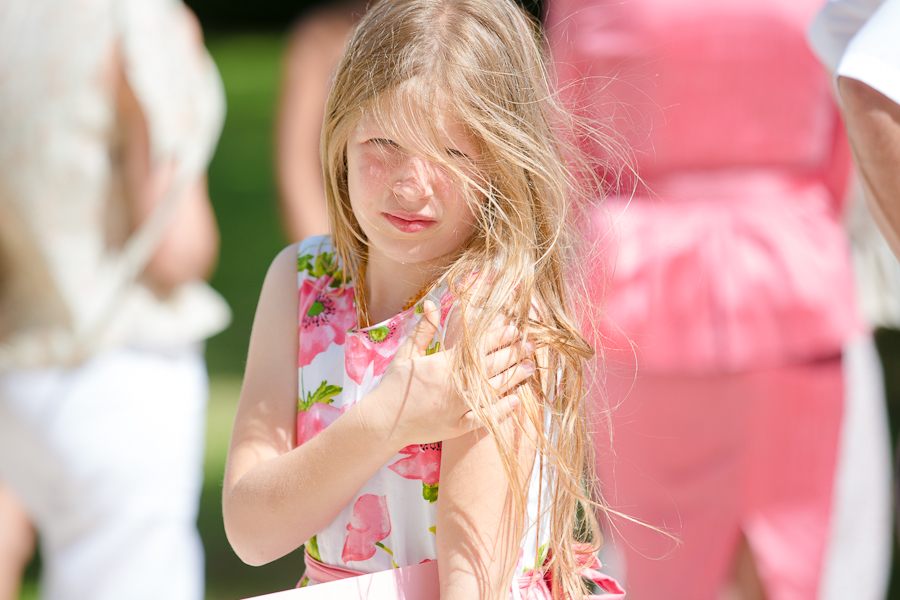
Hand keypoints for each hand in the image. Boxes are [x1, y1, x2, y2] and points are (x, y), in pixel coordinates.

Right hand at [358, 300, 535, 448]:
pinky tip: (517, 399)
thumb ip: (424, 330)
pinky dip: (504, 408)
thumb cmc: (394, 387)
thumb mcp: (406, 354)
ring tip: (529, 366)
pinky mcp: (460, 426)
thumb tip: (433, 303)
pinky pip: (488, 416)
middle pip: (493, 364)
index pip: (479, 345)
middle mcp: (455, 384)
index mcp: (443, 364)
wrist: (384, 423)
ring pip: (496, 388)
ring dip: (515, 376)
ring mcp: (460, 407)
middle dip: (514, 352)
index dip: (499, 336)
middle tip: (530, 344)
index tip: (513, 328)